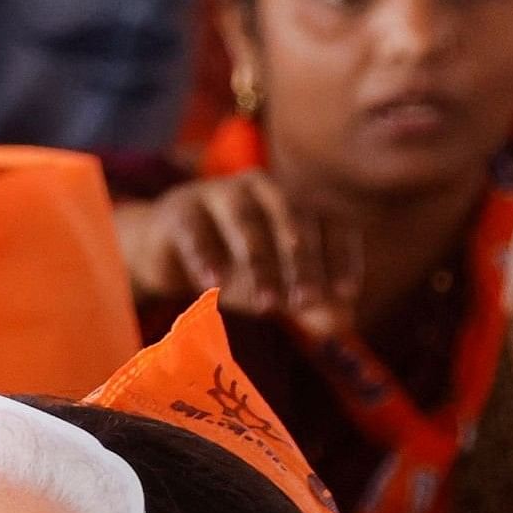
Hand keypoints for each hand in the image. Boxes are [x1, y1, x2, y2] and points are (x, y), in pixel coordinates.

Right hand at [122, 171, 359, 337]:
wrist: (167, 248)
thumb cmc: (233, 263)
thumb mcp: (276, 285)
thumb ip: (307, 303)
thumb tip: (340, 325)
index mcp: (297, 200)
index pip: (331, 221)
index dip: (341, 257)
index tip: (344, 294)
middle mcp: (264, 187)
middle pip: (292, 215)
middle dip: (303, 261)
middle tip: (307, 301)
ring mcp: (220, 192)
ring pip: (246, 220)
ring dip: (259, 264)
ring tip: (266, 307)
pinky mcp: (180, 209)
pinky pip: (196, 230)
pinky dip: (205, 255)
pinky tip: (212, 283)